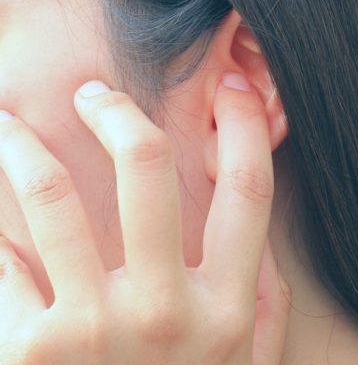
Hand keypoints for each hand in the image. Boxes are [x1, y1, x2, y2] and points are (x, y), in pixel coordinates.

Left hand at [0, 73, 289, 363]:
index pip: (247, 189)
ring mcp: (93, 327)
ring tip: (6, 122)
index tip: (230, 87)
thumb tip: (262, 235)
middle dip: (116, 113)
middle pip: (146, 169)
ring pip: (52, 197)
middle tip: (93, 94)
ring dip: (19, 145)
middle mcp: (165, 307)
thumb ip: (263, 301)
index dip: (240, 125)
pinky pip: (0, 261)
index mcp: (228, 305)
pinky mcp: (29, 350)